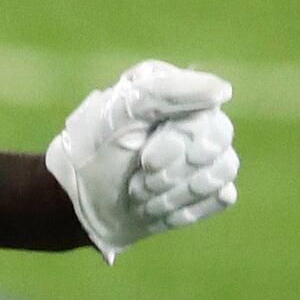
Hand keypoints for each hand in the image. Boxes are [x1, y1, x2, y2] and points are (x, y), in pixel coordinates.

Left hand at [45, 61, 236, 259]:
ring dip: (177, 192)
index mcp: (176, 93)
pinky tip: (158, 208)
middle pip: (218, 141)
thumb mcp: (119, 112)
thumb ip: (167, 91)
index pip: (206, 114)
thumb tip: (223, 91)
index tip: (146, 160)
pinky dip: (188, 208)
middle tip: (139, 181)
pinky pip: (223, 197)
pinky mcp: (206, 189)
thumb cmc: (93, 150)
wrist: (76, 204)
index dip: (178, 143)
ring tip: (141, 195)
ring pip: (222, 170)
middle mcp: (195, 119)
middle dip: (174, 171)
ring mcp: (204, 155)